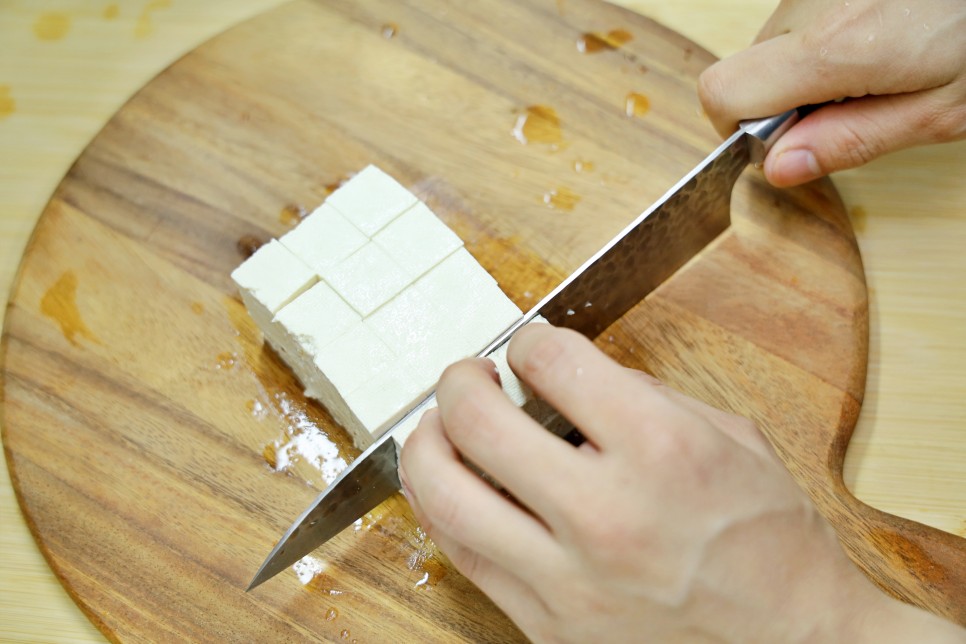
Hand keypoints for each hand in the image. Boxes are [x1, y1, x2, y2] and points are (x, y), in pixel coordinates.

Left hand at [398, 325, 964, 641]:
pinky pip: (463, 557)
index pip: (551, 363)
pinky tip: (448, 484)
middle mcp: (605, 514)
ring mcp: (569, 580)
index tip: (529, 350)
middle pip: (476, 423)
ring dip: (426, 444)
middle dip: (460, 382)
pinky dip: (439, 508)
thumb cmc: (772, 543)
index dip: (529, 343)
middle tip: (468, 378)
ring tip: (439, 427)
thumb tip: (567, 376)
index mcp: (660, 450)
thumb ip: (643, 395)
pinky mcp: (548, 625)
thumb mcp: (732, 438)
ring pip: (446, 496)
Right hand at [698, 0, 965, 186]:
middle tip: (858, 103)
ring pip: (774, 44)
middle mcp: (810, 3)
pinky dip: (829, 39)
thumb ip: (850, 140)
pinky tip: (883, 37)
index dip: (741, 129)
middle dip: (784, 100)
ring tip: (882, 65)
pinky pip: (802, 17)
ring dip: (810, 69)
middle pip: (746, 68)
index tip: (790, 141)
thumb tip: (778, 168)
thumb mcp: (939, 108)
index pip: (723, 92)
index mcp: (834, 46)